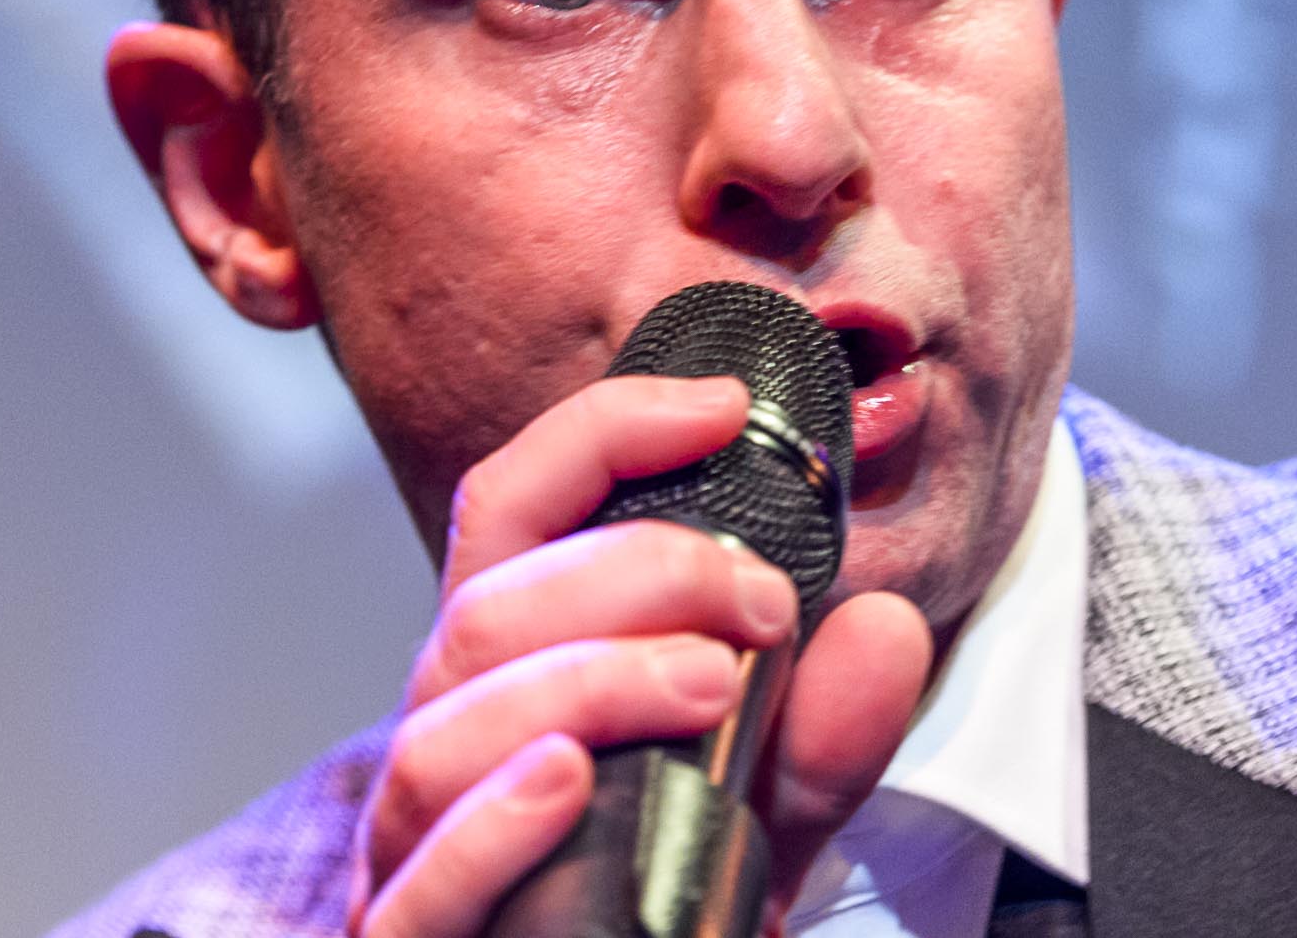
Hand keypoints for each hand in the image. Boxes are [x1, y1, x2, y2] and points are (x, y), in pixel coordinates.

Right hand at [348, 374, 932, 937]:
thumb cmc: (653, 913)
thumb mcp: (761, 817)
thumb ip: (817, 735)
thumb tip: (885, 630)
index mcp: (510, 674)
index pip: (516, 510)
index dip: (602, 435)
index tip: (720, 409)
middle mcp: (448, 742)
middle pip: (486, 611)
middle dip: (632, 575)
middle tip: (763, 604)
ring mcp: (412, 850)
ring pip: (443, 732)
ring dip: (587, 685)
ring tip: (710, 687)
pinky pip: (419, 890)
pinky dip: (492, 828)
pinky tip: (569, 785)